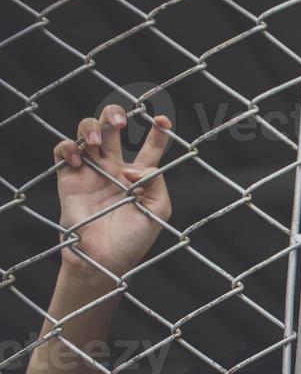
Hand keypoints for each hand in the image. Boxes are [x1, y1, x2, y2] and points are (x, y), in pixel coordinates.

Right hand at [52, 105, 171, 278]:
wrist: (102, 259)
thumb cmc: (133, 239)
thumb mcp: (158, 210)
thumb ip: (155, 183)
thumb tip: (132, 168)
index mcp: (140, 175)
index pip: (151, 145)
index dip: (158, 130)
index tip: (163, 120)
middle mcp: (115, 167)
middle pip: (113, 127)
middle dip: (114, 114)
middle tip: (120, 121)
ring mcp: (91, 170)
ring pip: (87, 131)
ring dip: (90, 127)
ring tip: (95, 144)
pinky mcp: (69, 178)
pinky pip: (64, 150)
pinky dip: (69, 147)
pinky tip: (78, 160)